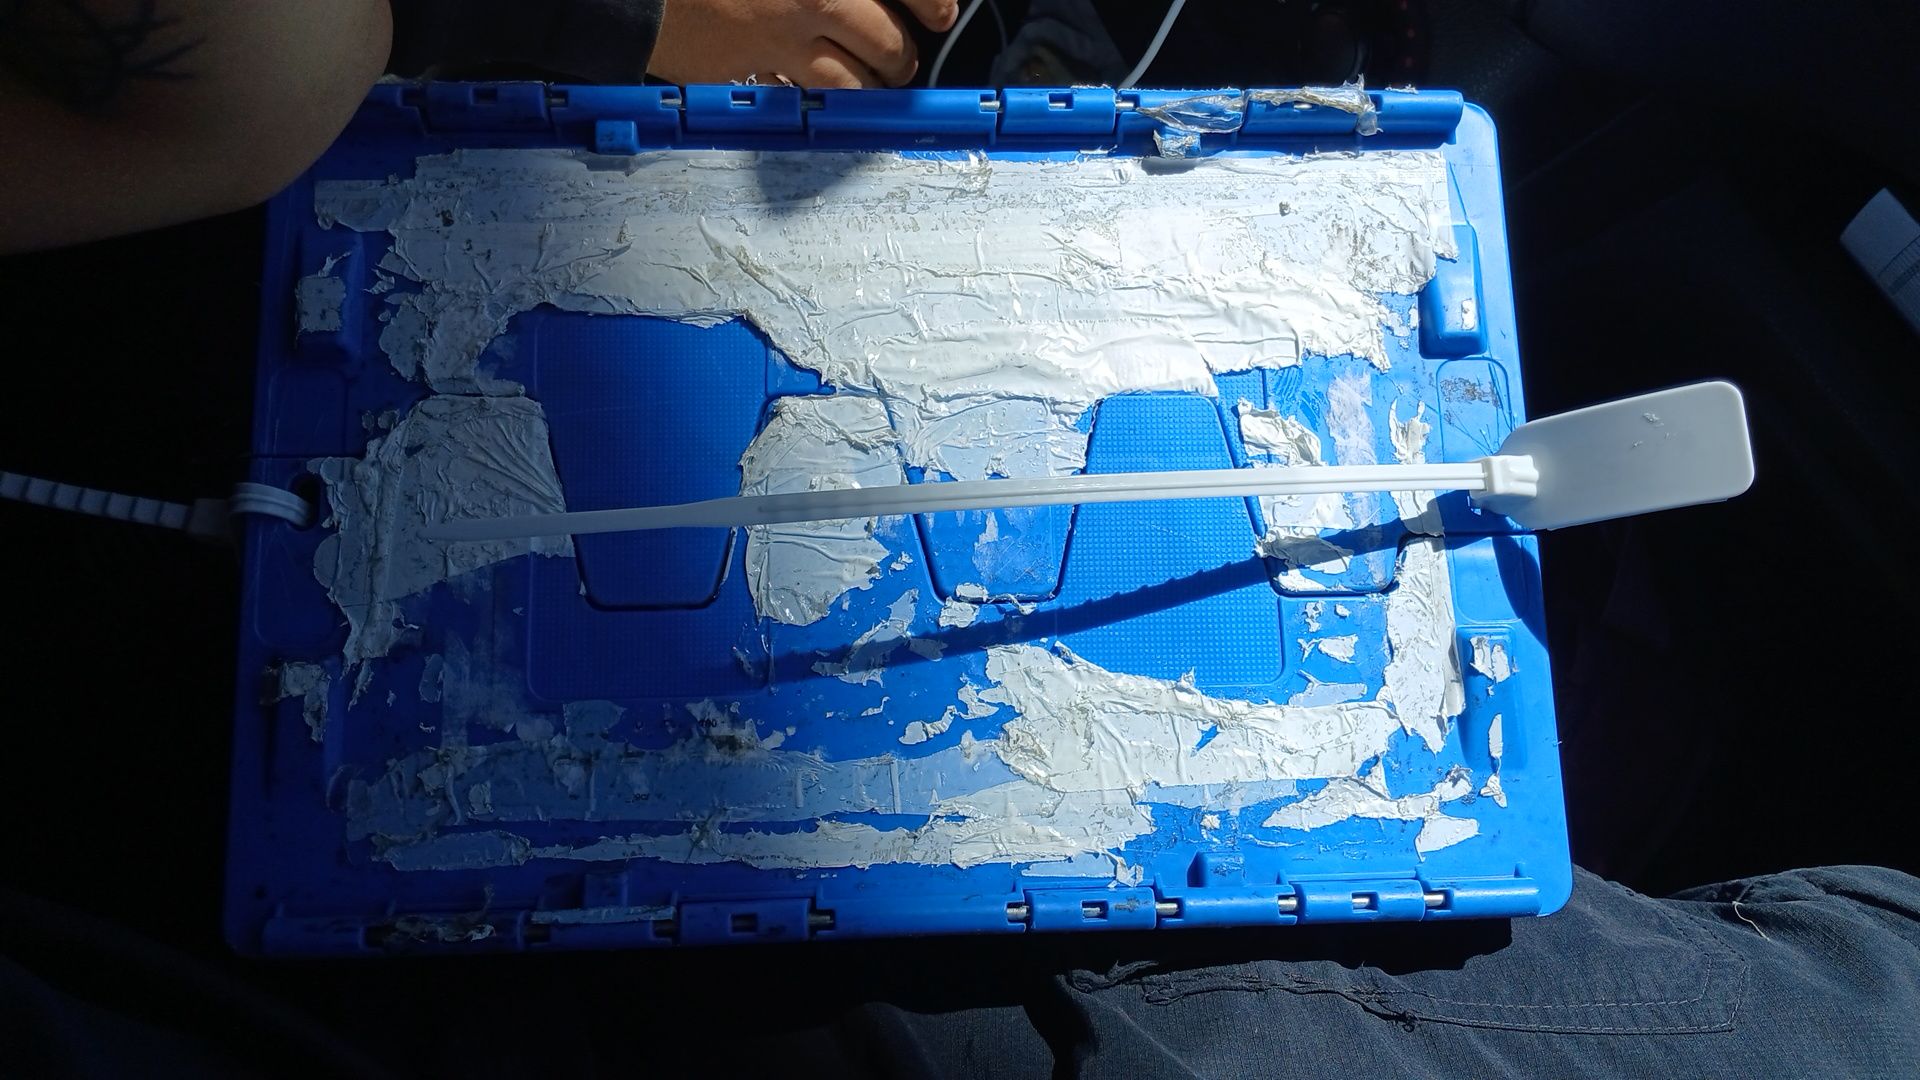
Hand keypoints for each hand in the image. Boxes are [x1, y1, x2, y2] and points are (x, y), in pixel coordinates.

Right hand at [648, 0, 958, 87]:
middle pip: (889, 45)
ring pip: (850, 85)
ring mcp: (777, 40)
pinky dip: (807, 98)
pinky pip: (793, 97)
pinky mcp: (742, 70)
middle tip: (899, 59)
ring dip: (865, 89)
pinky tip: (806, 85)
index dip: (932, 3)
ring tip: (864, 83)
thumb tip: (865, 3)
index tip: (938, 13)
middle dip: (900, 58)